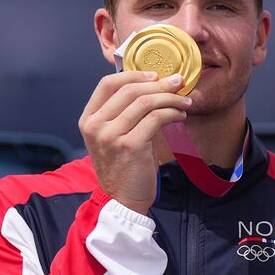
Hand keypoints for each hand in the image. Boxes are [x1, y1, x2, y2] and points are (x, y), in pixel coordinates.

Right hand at [79, 70, 193, 214]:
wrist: (123, 200)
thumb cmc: (125, 167)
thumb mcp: (118, 136)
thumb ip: (129, 112)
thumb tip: (156, 87)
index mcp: (89, 119)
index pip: (107, 84)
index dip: (134, 75)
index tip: (156, 75)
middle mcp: (96, 125)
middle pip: (130, 90)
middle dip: (159, 83)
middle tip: (179, 83)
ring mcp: (111, 135)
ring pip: (145, 102)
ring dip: (170, 98)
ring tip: (185, 102)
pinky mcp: (130, 145)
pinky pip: (156, 118)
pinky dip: (172, 113)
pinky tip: (180, 117)